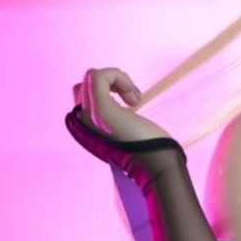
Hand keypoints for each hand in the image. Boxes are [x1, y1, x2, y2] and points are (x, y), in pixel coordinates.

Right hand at [66, 67, 184, 189]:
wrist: (157, 165)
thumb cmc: (150, 149)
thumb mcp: (130, 130)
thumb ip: (119, 119)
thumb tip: (125, 108)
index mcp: (88, 127)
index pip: (82, 95)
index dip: (107, 91)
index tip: (132, 104)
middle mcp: (83, 122)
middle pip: (83, 84)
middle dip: (110, 83)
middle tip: (133, 100)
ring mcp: (90, 116)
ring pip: (91, 76)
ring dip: (117, 78)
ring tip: (134, 98)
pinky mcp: (101, 111)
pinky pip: (98, 76)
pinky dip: (117, 76)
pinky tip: (134, 98)